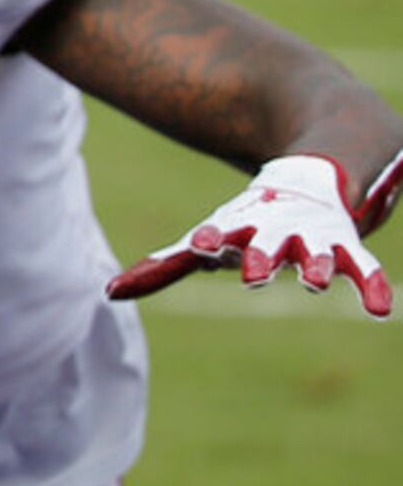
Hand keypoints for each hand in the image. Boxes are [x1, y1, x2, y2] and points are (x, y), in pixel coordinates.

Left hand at [107, 154, 389, 317]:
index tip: (202, 243)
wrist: (311, 175)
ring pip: (317, 252)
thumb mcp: (209, 238)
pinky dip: (373, 286)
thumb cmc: (248, 220)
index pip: (221, 235)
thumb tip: (109, 293)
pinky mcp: (346, 245)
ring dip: (318, 266)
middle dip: (262, 258)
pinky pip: (364, 267)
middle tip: (254, 275)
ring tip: (317, 283)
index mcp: (238, 228)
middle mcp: (275, 231)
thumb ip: (163, 266)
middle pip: (268, 246)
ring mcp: (313, 237)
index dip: (212, 239)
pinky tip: (381, 310)